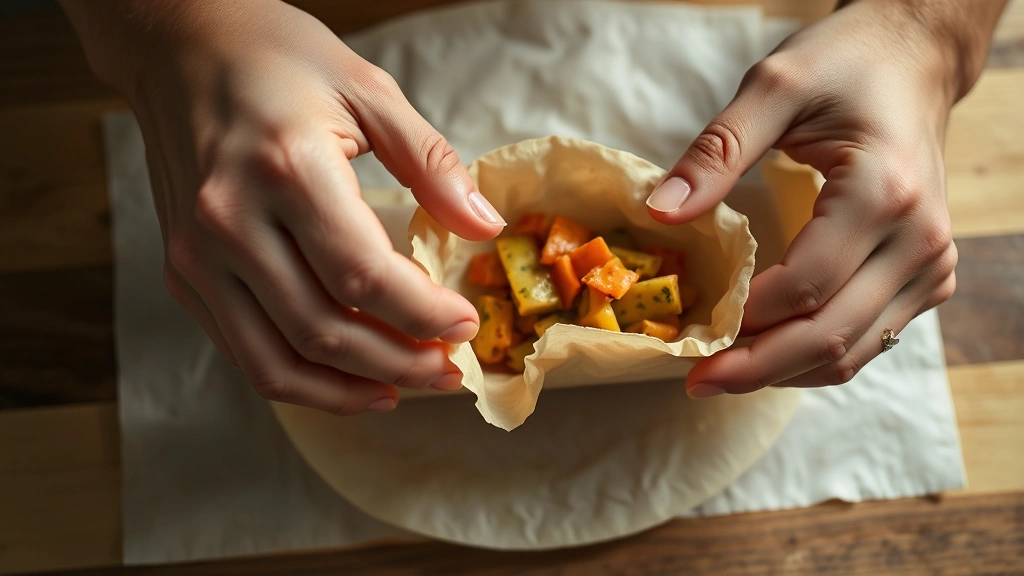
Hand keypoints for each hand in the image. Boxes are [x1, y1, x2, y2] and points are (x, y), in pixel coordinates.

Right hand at [66, 1, 505, 412]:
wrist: (179, 46)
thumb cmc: (276, 60)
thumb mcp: (368, 90)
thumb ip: (431, 162)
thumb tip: (485, 226)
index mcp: (286, 169)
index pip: (364, 275)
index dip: (423, 315)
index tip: (464, 326)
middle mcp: (230, 221)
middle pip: (323, 330)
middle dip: (399, 364)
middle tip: (447, 370)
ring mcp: (198, 255)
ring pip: (277, 361)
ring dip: (349, 389)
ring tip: (405, 387)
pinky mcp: (184, 274)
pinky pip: (244, 352)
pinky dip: (301, 379)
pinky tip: (348, 377)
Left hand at [646, 0, 1003, 396]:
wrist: (914, 62)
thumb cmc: (845, 66)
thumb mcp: (774, 86)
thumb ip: (716, 151)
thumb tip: (661, 211)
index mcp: (884, 194)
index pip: (806, 285)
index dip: (745, 318)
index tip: (690, 331)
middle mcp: (920, 241)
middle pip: (831, 335)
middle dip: (756, 368)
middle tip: (696, 381)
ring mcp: (932, 265)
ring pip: (853, 351)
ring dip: (784, 371)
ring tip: (722, 374)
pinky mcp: (929, 277)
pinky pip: (869, 338)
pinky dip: (814, 355)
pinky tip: (767, 352)